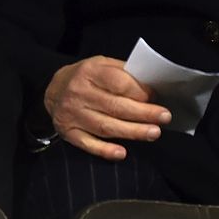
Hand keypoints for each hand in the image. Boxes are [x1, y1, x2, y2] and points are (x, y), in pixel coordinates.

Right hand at [44, 56, 171, 160]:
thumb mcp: (104, 64)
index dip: (140, 92)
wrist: (54, 88)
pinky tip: (122, 153)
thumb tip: (151, 89)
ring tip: (153, 133)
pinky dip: (105, 150)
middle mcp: (79, 93)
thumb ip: (125, 73)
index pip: (119, 83)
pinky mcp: (68, 132)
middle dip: (143, 113)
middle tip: (164, 118)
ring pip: (105, 126)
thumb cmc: (88, 76)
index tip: (156, 97)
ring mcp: (72, 114)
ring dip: (132, 131)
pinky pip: (88, 144)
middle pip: (115, 106)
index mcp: (90, 72)